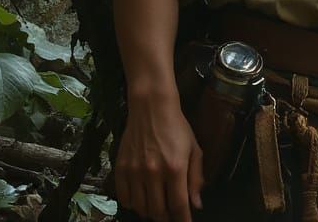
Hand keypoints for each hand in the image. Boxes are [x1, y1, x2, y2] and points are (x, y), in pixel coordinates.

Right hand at [115, 90, 203, 221]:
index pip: (178, 205)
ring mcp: (134, 171)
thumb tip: (196, 204)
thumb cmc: (177, 127)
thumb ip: (196, 177)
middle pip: (157, 211)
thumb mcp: (194, 148)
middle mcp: (153, 173)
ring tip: (156, 206)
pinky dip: (133, 203)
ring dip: (149, 212)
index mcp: (175, 168)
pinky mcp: (120, 168)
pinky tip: (141, 198)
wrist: (151, 108)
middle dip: (166, 217)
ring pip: (140, 208)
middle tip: (170, 214)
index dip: (183, 220)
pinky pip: (124, 198)